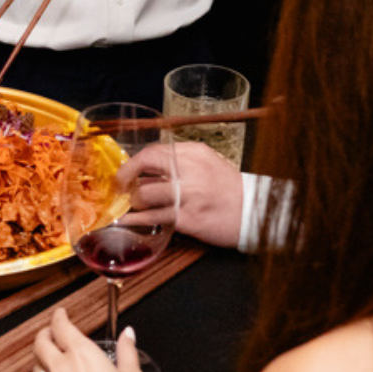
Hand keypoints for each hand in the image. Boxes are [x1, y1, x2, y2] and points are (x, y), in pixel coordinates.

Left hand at [33, 309, 135, 371]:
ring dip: (41, 359)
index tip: (62, 314)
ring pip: (35, 366)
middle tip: (53, 332)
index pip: (60, 325)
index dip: (59, 316)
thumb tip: (128, 334)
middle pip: (40, 342)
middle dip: (45, 333)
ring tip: (51, 359)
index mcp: (82, 354)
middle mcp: (61, 368)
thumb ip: (127, 352)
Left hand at [122, 142, 243, 247]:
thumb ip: (180, 161)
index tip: (125, 170)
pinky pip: (155, 218)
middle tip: (118, 185)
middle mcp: (190, 169)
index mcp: (193, 152)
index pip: (153, 150)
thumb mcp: (207, 162)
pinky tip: (128, 221)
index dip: (133, 161)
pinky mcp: (189, 219)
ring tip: (131, 204)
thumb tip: (147, 167)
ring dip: (133, 200)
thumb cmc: (228, 187)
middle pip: (145, 163)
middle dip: (125, 175)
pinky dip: (137, 220)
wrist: (254, 211)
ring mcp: (189, 194)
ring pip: (146, 193)